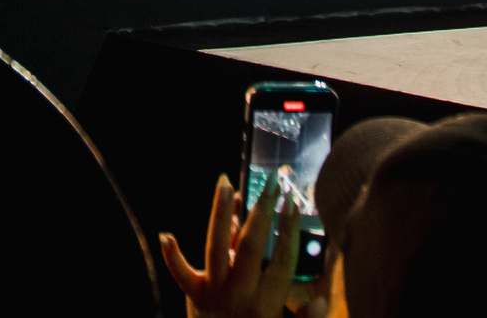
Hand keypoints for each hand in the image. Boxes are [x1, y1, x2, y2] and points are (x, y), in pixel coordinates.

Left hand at [159, 174, 303, 317]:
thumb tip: (321, 300)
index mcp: (266, 304)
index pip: (282, 260)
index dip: (289, 231)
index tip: (294, 204)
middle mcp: (239, 295)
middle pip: (250, 246)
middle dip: (262, 212)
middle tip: (271, 184)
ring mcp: (215, 293)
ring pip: (216, 247)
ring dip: (220, 213)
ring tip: (225, 183)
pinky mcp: (196, 295)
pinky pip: (181, 273)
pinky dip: (172, 255)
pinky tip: (165, 235)